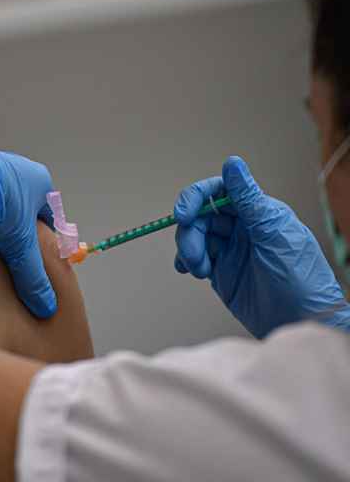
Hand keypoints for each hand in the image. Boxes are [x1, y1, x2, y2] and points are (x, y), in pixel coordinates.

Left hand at [0, 139, 57, 317]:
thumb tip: (45, 304)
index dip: (45, 240)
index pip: (50, 215)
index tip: (35, 259)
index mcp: (39, 180)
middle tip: (6, 252)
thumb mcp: (20, 243)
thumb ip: (33, 275)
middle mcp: (16, 168)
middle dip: (16, 230)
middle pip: (22, 208)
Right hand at [174, 155, 349, 337]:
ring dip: (189, 249)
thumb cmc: (300, 278)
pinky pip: (195, 257)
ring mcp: (230, 248)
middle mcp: (241, 227)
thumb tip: (232, 162)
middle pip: (201, 215)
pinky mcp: (221, 270)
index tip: (183, 214)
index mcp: (257, 211)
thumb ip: (248, 199)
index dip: (196, 197)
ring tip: (198, 269)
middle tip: (193, 255)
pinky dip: (186, 261)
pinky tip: (188, 270)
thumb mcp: (274, 234)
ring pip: (195, 236)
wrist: (302, 323)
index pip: (218, 191)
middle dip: (190, 232)